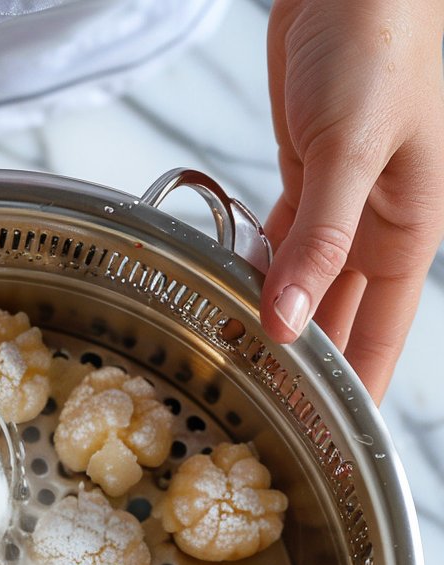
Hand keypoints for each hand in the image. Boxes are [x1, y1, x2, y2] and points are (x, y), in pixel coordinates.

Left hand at [262, 0, 443, 401]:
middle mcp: (377, 227)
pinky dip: (259, 268)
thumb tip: (290, 321)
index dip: (359, 391)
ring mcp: (341, 204)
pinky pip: (282, 240)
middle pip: (342, 321)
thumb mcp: (350, 147)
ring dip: (278, 322)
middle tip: (271, 418)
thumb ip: (318, 239)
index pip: (383, 336)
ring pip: (308, 285)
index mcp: (408, 231)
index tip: (332, 444)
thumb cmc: (379, 38)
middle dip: (310, 367)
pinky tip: (236, 297)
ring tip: (244, 369)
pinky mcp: (307, 175)